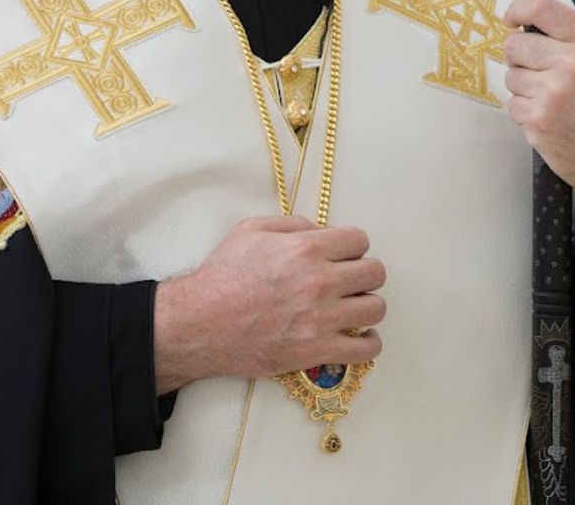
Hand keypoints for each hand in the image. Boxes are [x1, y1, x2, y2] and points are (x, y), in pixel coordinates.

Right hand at [153, 216, 384, 393]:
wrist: (199, 324)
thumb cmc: (222, 276)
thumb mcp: (251, 230)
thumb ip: (292, 224)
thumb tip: (321, 230)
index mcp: (305, 248)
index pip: (360, 240)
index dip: (352, 246)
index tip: (343, 256)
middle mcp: (319, 282)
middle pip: (375, 272)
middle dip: (364, 273)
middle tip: (349, 281)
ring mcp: (320, 319)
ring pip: (376, 308)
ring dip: (367, 305)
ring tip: (353, 307)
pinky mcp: (316, 351)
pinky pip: (366, 349)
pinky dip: (369, 343)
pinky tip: (359, 335)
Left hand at [502, 0, 574, 230]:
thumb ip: (571, 39)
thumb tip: (528, 22)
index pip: (540, 8)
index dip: (517, 10)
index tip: (511, 20)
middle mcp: (572, 64)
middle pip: (514, 45)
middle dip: (519, 58)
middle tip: (538, 73)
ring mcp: (553, 93)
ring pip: (511, 77)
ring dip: (524, 89)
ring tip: (553, 102)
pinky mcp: (538, 120)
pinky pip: (512, 105)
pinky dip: (526, 114)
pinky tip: (551, 120)